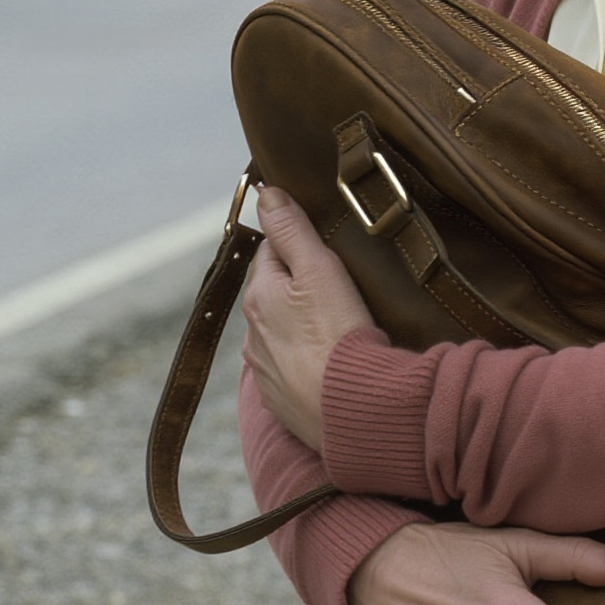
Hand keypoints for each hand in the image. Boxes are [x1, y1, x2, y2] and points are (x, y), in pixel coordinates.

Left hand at [242, 188, 372, 452]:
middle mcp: (253, 335)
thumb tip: (265, 193)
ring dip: (300, 328)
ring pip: (280, 335)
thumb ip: (292, 229)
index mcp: (259, 297)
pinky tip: (330, 365)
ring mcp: (266, 372)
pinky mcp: (281, 402)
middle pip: (274, 295)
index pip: (271, 253)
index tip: (322, 246)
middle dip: (297, 288)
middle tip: (336, 287)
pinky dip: (306, 364)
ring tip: (336, 328)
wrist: (351, 411)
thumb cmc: (338, 335)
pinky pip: (290, 372)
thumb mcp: (320, 269)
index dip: (298, 245)